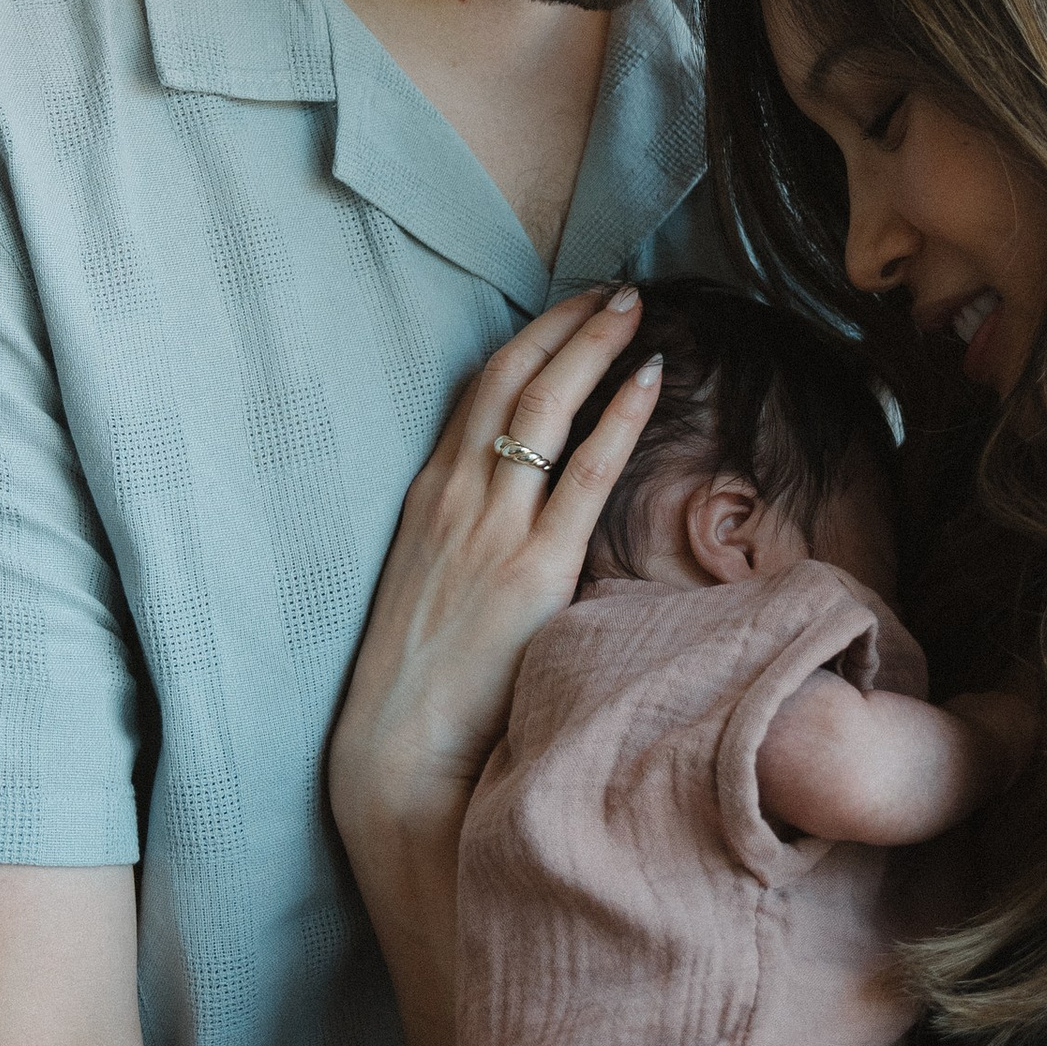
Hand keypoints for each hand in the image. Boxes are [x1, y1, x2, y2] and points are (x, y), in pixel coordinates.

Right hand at [327, 286, 663, 859]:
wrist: (395, 755)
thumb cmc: (419, 687)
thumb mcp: (433, 589)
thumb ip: (473, 543)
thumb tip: (529, 523)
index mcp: (427, 499)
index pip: (478, 393)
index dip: (528, 343)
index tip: (568, 312)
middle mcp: (453, 497)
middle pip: (511, 380)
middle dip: (564, 324)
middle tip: (613, 290)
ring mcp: (490, 528)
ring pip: (545, 407)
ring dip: (594, 347)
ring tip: (635, 308)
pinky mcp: (530, 569)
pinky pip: (583, 473)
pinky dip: (618, 416)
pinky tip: (650, 378)